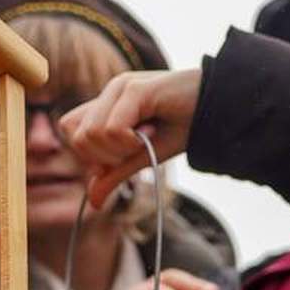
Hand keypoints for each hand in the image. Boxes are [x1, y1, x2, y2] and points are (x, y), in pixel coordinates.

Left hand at [57, 68, 200, 206]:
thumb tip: (93, 202)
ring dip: (121, 149)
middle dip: (105, 156)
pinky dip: (129, 142)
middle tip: (137, 148)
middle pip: (78, 137)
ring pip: (92, 134)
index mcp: (108, 102)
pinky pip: (113, 129)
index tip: (121, 156)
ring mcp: (121, 87)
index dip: (89, 152)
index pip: (70, 129)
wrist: (219, 109)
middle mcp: (110, 91)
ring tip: (147, 138)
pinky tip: (150, 134)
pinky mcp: (136, 89)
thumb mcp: (143, 157)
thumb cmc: (183, 128)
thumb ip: (115, 173)